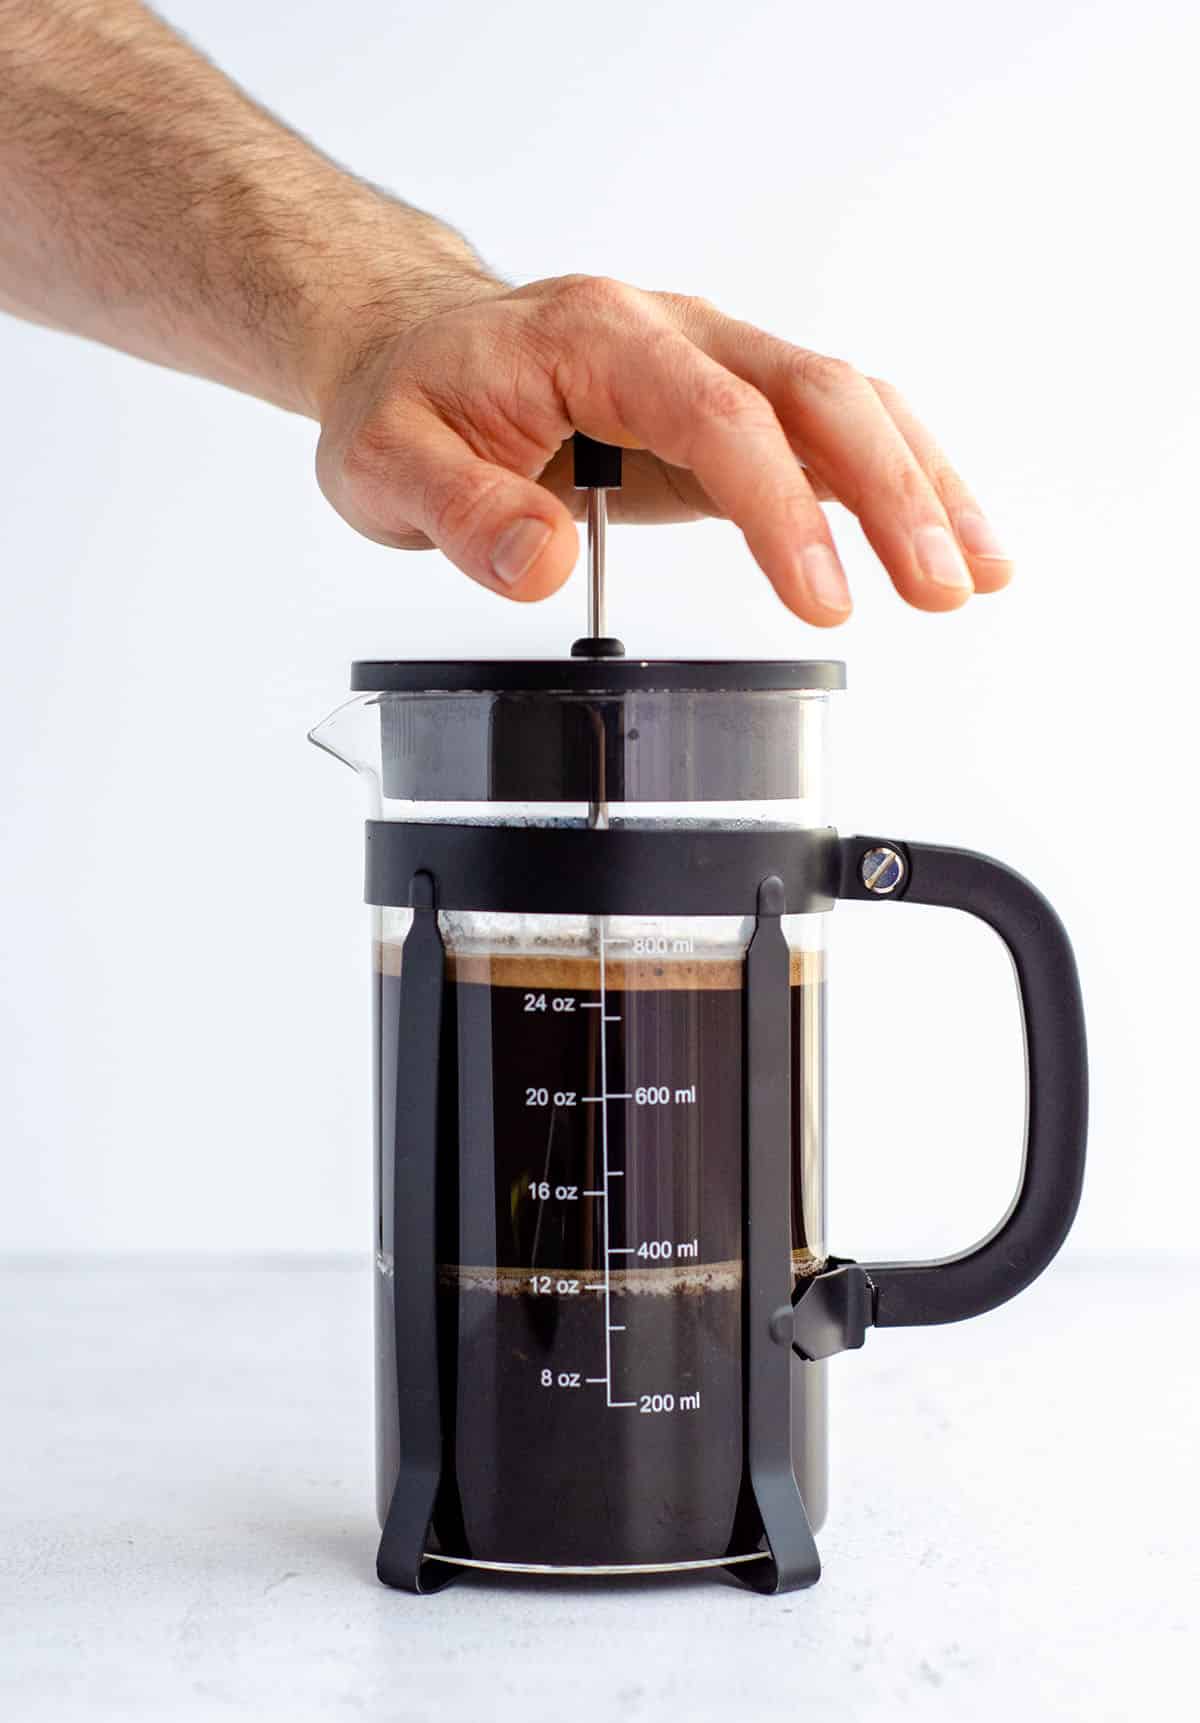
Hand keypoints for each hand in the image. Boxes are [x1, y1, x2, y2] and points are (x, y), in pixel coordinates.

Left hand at [313, 274, 1011, 623]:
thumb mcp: (390, 464)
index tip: (822, 598)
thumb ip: (463, 511)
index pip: (718, 415)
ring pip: (847, 403)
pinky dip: (893, 482)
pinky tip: (940, 542)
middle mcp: (675, 336)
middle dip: (891, 491)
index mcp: (598, 339)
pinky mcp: (728, 407)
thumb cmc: (408, 400)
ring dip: (918, 484)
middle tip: (939, 589)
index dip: (780, 508)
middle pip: (815, 393)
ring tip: (975, 574)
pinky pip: (831, 431)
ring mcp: (712, 365)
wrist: (411, 351)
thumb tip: (542, 561)